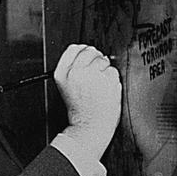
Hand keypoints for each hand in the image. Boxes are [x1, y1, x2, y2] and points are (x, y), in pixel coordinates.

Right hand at [54, 44, 121, 160]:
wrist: (89, 127)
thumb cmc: (80, 111)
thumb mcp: (66, 87)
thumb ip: (73, 68)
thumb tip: (88, 51)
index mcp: (62, 73)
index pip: (74, 48)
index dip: (82, 53)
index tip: (86, 63)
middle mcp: (76, 71)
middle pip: (91, 51)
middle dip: (95, 62)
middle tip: (93, 80)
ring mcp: (93, 74)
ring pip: (104, 61)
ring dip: (104, 73)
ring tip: (98, 88)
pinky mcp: (107, 79)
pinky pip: (113, 72)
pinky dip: (112, 81)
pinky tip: (105, 92)